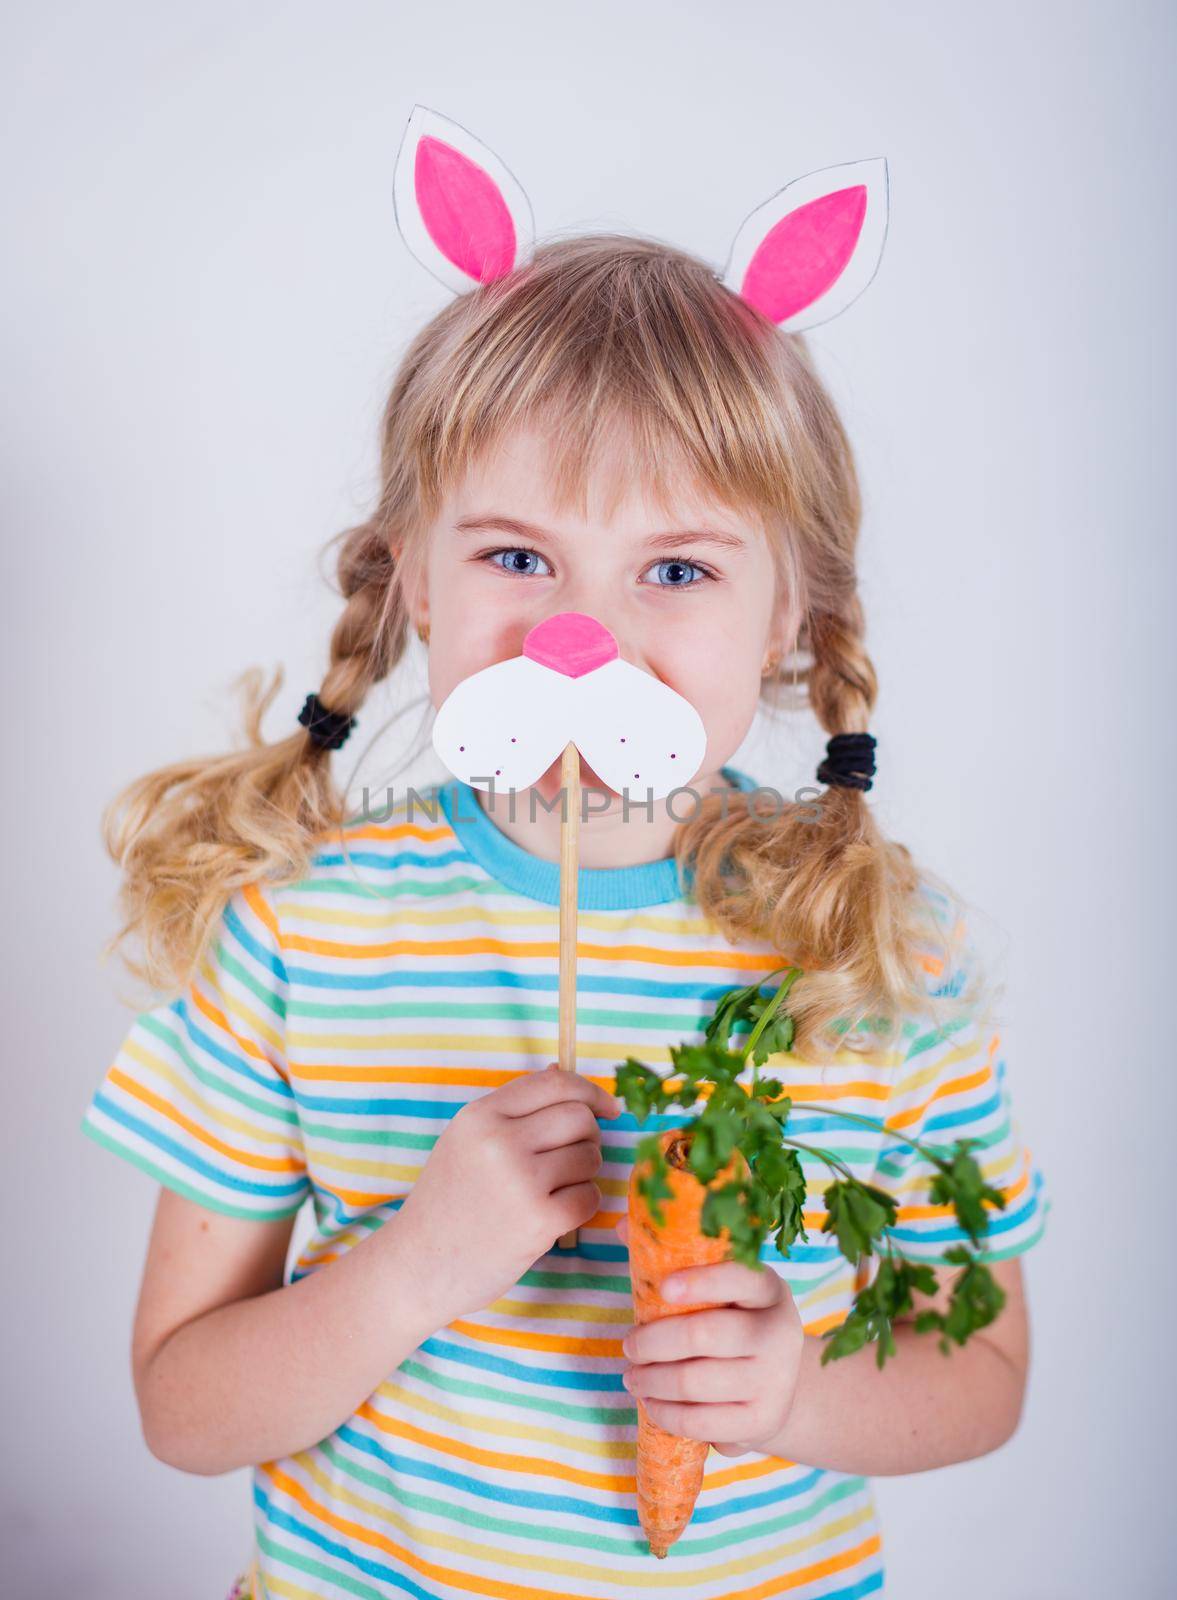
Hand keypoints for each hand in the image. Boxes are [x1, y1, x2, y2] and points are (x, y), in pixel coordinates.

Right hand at [399, 1064, 620, 1325]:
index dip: (590, 1092)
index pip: (555, 1084)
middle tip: (573, 1158)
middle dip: (589, 1137)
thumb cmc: (447, 1202)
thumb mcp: (466, 1141)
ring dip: (584, 1174)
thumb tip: (563, 1073)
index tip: (608, 1108)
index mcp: (480, 1116)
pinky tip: (556, 1214)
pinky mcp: (539, 1221)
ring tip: (553, 1190)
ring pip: (590, 1157)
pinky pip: (590, 1197)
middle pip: (580, 1118)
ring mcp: (521, 1181)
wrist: (418, 1265)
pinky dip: (583, 1205)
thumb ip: (513, 1110)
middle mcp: (499, 1141)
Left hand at [615, 1211, 804, 1455]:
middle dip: (653, 1342)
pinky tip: (650, 1403)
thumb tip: (621, 1225)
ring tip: (632, 1376)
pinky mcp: (762, 1422)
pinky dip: (666, 1413)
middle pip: (704, 1335)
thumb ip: (674, 1256)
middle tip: (628, 1345)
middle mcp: (779, 1333)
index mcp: (768, 1289)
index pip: (739, 1277)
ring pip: (694, 1381)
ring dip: (651, 1380)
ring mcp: (774, 1381)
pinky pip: (701, 1422)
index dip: (701, 1281)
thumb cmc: (733, 1322)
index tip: (663, 1287)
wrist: (778, 1384)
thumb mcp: (720, 1290)